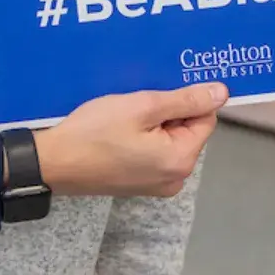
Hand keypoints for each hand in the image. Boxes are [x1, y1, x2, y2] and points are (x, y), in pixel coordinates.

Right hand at [33, 83, 228, 198]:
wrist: (53, 162)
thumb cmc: (94, 133)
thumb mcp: (142, 106)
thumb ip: (185, 101)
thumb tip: (221, 93)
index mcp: (180, 160)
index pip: (205, 119)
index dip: (186, 99)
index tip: (161, 89)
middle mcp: (175, 178)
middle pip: (187, 132)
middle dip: (168, 112)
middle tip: (138, 100)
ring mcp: (156, 185)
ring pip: (169, 141)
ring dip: (153, 123)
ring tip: (126, 114)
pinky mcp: (139, 185)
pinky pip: (153, 154)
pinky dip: (143, 138)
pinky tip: (120, 129)